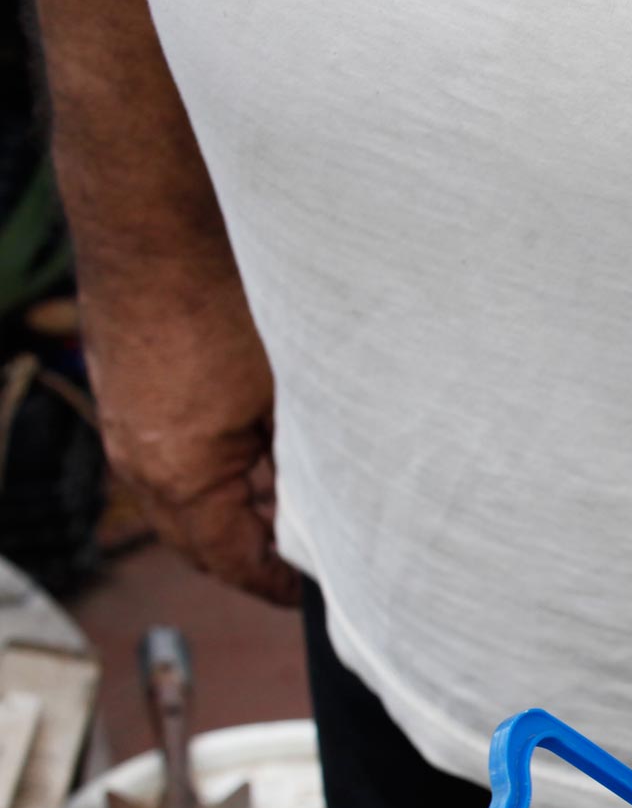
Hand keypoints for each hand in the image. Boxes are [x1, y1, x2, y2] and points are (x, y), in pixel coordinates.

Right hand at [86, 275, 297, 605]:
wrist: (158, 215)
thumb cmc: (228, 300)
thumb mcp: (291, 399)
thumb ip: (305, 466)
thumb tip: (329, 511)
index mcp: (181, 475)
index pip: (232, 561)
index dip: (278, 583)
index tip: (311, 591)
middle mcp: (139, 459)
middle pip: (202, 539)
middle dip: (256, 551)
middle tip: (311, 554)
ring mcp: (125, 426)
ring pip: (186, 497)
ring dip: (238, 504)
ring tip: (296, 494)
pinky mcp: (126, 392)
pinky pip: (171, 455)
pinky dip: (215, 465)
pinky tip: (263, 443)